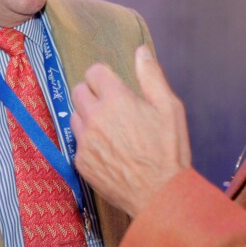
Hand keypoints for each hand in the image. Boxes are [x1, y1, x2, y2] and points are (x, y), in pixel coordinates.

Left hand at [70, 45, 190, 217]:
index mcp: (115, 99)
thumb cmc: (169, 151)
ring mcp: (84, 141)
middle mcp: (94, 117)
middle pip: (78, 91)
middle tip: (110, 106)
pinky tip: (109, 151)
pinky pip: (77, 143)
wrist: (160, 195)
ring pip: (75, 116)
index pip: (94, 72)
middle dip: (92, 94)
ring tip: (110, 130)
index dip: (104, 77)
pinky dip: (89, 143)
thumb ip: (151, 76)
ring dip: (88, 118)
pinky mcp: (81, 161)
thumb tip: (140, 51)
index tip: (112, 85)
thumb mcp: (169, 108)